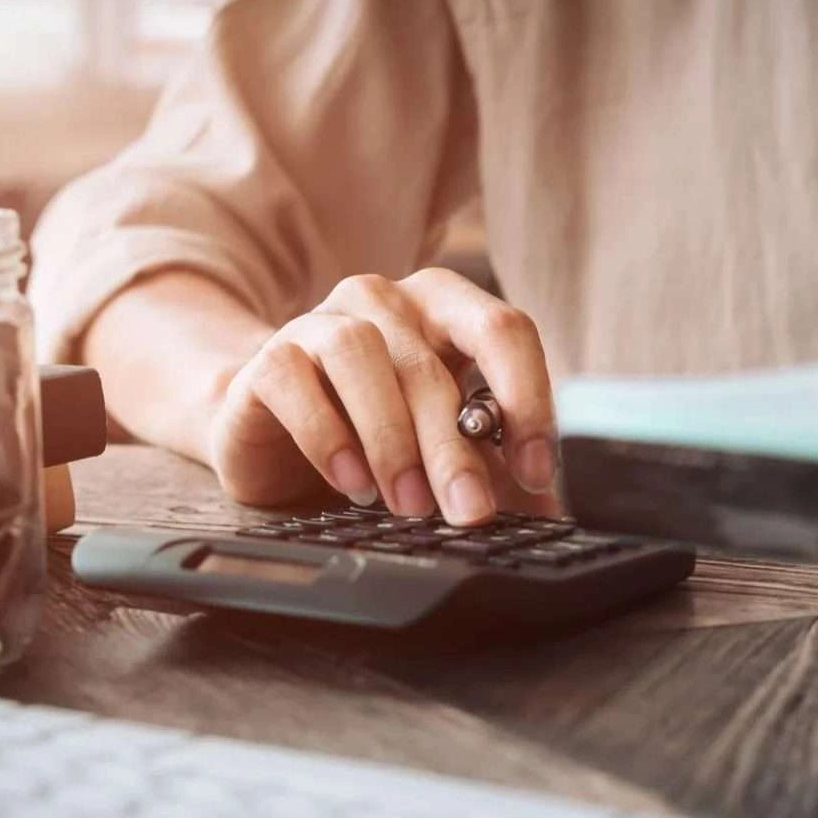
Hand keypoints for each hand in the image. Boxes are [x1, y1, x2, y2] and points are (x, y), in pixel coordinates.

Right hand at [208, 269, 561, 523]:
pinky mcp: (268, 356)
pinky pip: (295, 379)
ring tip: (407, 505)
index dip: (526, 398)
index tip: (534, 470)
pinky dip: (328, 436)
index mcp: (445, 308)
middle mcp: (386, 301)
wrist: (273, 435)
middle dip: (454, 448)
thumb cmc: (373, 433)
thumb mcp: (445, 452)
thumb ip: (496, 471)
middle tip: (469, 511)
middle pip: (429, 364)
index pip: (502, 330)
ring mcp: (322, 320)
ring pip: (361, 356)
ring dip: (391, 438)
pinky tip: (352, 484)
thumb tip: (549, 515)